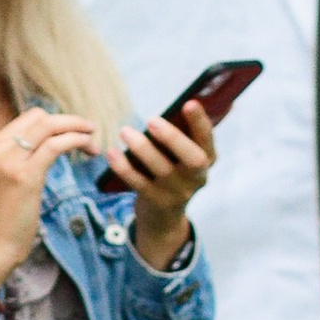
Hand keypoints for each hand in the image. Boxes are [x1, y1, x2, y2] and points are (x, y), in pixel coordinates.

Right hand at [0, 106, 97, 291]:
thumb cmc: (8, 213)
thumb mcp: (10, 175)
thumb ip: (24, 155)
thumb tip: (52, 139)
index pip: (31, 117)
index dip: (58, 120)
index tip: (76, 132)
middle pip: (41, 117)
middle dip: (71, 121)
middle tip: (90, 133)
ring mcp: (9, 160)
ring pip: (49, 127)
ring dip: (77, 129)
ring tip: (93, 142)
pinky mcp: (24, 175)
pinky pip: (55, 146)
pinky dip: (75, 141)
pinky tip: (88, 148)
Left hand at [106, 99, 217, 269]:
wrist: (163, 217)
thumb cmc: (172, 173)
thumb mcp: (182, 157)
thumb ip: (180, 136)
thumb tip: (175, 107)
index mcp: (207, 159)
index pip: (208, 139)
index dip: (200, 122)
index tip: (190, 102)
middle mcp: (197, 177)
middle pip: (192, 159)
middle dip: (172, 138)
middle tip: (150, 120)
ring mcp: (178, 193)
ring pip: (162, 170)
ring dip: (142, 149)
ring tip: (125, 131)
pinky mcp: (157, 203)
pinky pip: (139, 184)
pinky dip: (124, 168)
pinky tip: (112, 152)